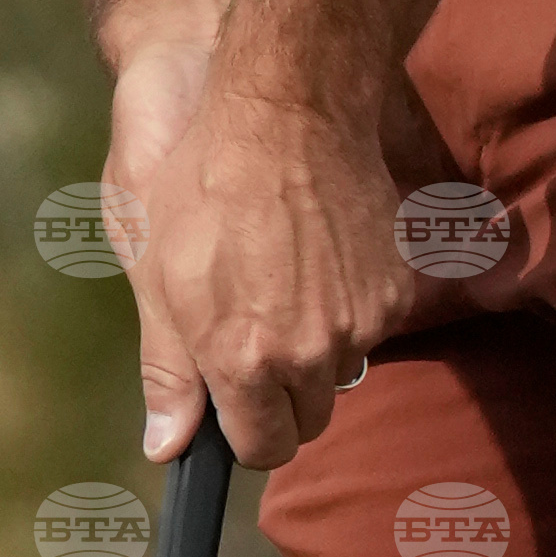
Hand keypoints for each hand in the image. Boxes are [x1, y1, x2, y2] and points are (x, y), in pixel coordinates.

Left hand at [112, 29, 425, 475]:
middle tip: (252, 333)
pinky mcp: (397, 286)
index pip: (263, 448)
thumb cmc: (202, 186)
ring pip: (340, 369)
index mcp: (246, 358)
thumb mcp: (158, 276)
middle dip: (279, 395)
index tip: (231, 401)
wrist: (287, 109)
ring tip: (283, 279)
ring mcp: (364, 319)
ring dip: (315, 348)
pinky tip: (319, 255)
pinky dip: (349, 307)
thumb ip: (168, 371)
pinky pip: (373, 325)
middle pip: (308, 419)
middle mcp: (313, 352)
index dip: (243, 431)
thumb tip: (166, 447)